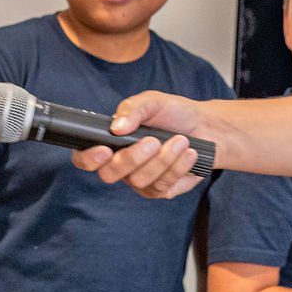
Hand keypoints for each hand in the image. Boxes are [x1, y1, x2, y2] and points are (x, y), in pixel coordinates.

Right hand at [70, 92, 209, 199]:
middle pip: (110, 174)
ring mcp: (140, 181)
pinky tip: (189, 154)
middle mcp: (121, 165)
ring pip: (140, 181)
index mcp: (111, 142)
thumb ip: (132, 109)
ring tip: (181, 140)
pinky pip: (162, 187)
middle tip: (154, 141)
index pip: (85, 158)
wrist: (205, 127)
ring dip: (164, 159)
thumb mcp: (153, 101)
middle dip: (134, 158)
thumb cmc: (174, 113)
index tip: (106, 149)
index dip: (89, 158)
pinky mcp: (160, 190)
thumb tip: (117, 126)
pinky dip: (178, 168)